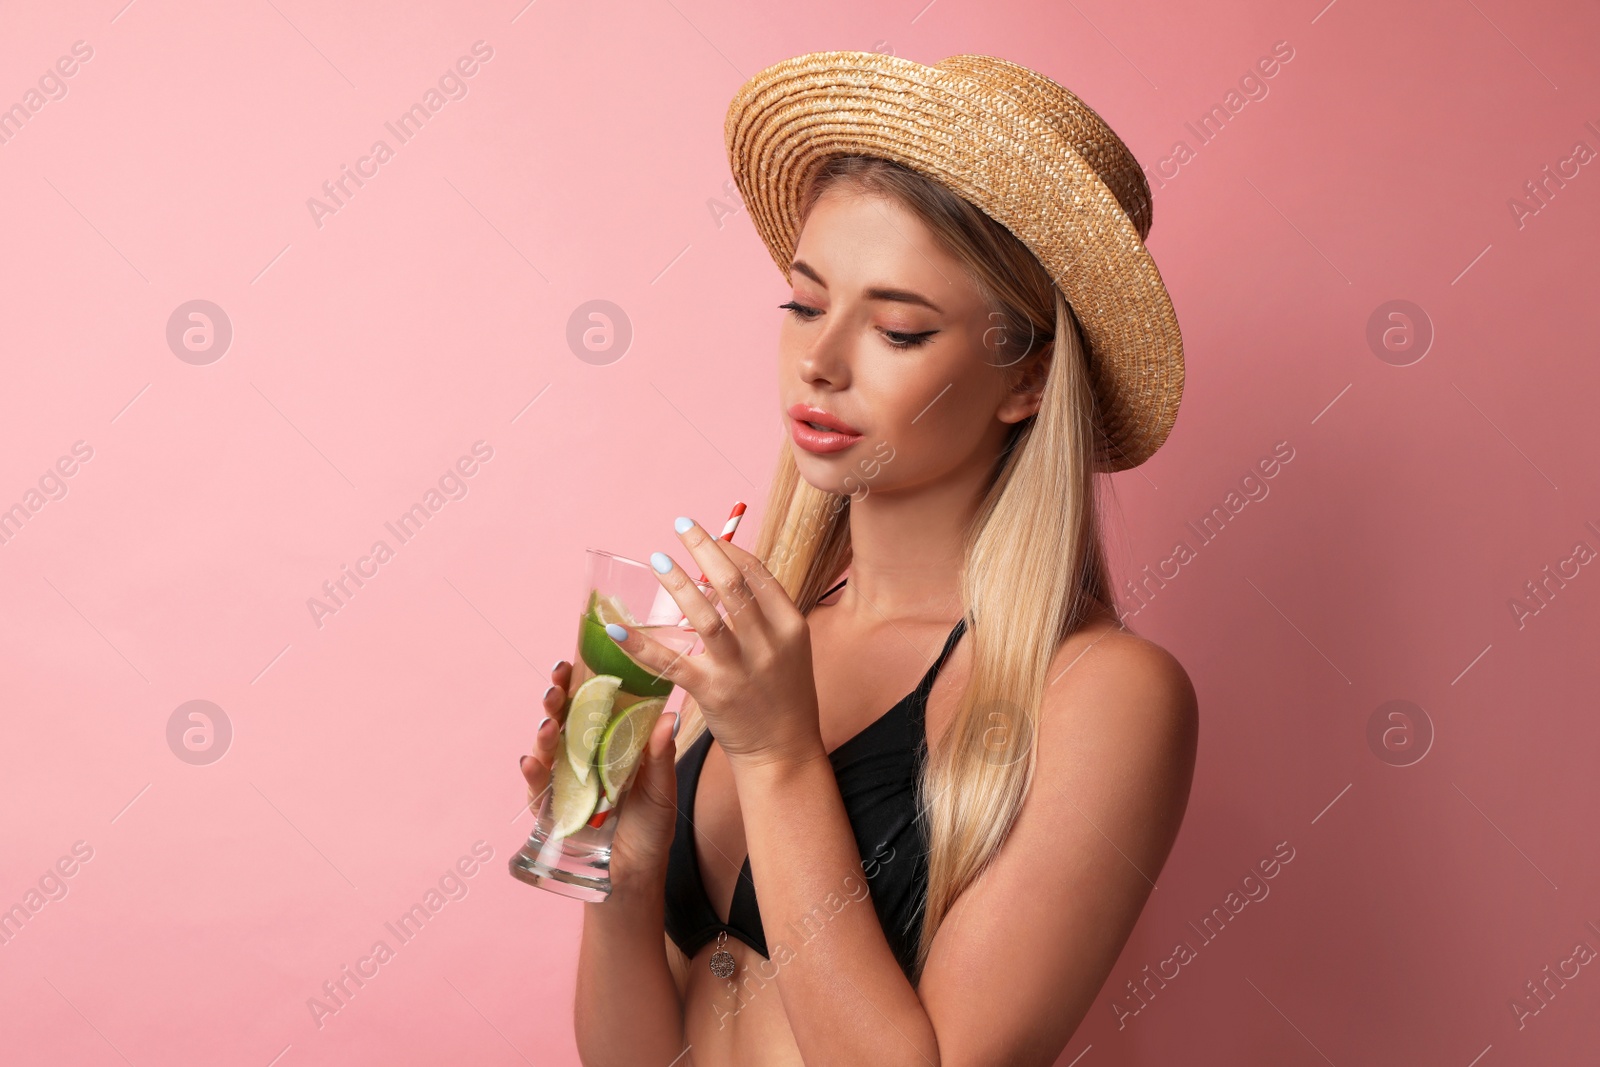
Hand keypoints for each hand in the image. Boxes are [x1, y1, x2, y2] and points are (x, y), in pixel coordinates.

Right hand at [519, 660, 681, 893]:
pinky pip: (536, 788)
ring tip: (548, 723)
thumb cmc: (651, 828)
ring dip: (543, 732)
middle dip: (556, 699)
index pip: (591, 705)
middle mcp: (582, 757)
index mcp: (609, 744)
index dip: (581, 681)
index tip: (575, 660)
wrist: (636, 874)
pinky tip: (531, 761)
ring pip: (546, 748)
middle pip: (563, 719)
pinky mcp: (551, 809)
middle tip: (556, 684)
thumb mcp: (661, 789)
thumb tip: (670, 714)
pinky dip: (532, 773)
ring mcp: (563, 782)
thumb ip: (659, 756)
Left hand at [603, 516, 826, 770]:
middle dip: (705, 550)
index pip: (759, 575)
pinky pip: (672, 662)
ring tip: (657, 559)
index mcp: (790, 626)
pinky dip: (642, 644)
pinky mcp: (712, 692)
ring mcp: (739, 669)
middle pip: (734, 585)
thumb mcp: (789, 649)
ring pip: (706, 617)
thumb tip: (726, 576)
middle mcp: (767, 643)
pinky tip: (617, 629)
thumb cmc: (783, 697)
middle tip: (681, 526)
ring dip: (678, 585)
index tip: (708, 534)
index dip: (731, 549)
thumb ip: (764, 615)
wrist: (784, 753)